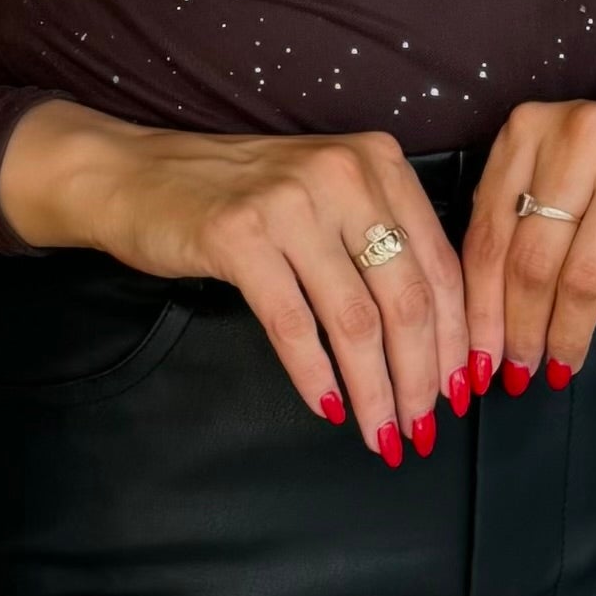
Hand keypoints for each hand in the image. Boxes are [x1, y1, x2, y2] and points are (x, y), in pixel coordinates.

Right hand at [0, 100, 469, 458]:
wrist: (135, 174)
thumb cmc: (237, 194)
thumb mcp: (325, 196)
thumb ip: (379, 239)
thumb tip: (434, 336)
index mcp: (378, 162)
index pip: (439, 264)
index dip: (455, 337)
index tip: (461, 390)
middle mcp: (343, 175)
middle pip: (406, 296)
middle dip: (421, 375)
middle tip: (422, 428)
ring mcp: (289, 203)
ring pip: (355, 319)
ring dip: (374, 388)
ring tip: (382, 432)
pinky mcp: (238, 236)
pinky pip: (292, 324)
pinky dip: (315, 374)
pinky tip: (328, 407)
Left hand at [462, 84, 595, 390]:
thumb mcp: (563, 174)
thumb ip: (521, 223)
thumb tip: (486, 324)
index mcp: (531, 129)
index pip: (490, 235)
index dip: (481, 308)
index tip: (478, 360)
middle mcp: (582, 134)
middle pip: (533, 260)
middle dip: (522, 330)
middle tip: (522, 373)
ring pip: (585, 273)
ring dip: (570, 333)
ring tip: (564, 365)